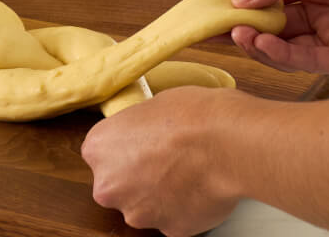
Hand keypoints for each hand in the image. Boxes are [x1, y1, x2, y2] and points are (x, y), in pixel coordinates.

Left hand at [82, 86, 242, 235]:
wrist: (229, 143)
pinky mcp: (169, 230)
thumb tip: (145, 134)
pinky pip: (172, 218)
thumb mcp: (152, 104)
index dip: (125, 145)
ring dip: (160, 194)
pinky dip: (183, 207)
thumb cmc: (193, 115)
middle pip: (117, 183)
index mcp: (99, 148)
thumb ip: (137, 129)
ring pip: (144, 205)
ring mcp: (138, 213)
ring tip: (188, 171)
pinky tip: (200, 186)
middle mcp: (110, 186)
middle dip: (138, 174)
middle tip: (167, 157)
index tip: (143, 140)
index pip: (101, 151)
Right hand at [229, 0, 328, 76]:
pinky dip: (282, 54)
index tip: (226, 6)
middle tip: (225, 26)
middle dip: (251, 25)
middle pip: (281, 23)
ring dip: (262, 41)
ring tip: (239, 33)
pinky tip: (263, 42)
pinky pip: (310, 61)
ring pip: (290, 45)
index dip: (252, 2)